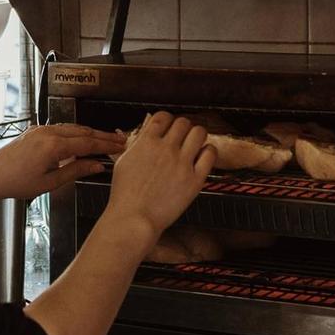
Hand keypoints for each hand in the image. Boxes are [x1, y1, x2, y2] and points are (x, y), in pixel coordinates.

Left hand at [0, 124, 129, 201]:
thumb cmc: (16, 182)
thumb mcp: (50, 182)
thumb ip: (76, 171)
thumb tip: (96, 166)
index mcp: (53, 146)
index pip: (87, 143)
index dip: (106, 145)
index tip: (120, 147)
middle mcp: (48, 133)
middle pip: (83, 132)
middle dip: (103, 136)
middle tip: (119, 140)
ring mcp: (41, 129)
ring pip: (73, 128)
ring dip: (90, 133)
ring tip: (105, 139)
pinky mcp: (36, 131)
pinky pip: (61, 128)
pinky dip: (76, 132)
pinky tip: (82, 138)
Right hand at [106, 113, 212, 235]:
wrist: (134, 218)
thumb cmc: (125, 195)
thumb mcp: (124, 161)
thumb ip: (138, 143)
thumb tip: (149, 129)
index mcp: (146, 143)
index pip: (163, 116)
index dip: (167, 120)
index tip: (168, 126)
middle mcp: (165, 149)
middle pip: (183, 122)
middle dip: (182, 128)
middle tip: (182, 137)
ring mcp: (181, 163)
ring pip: (199, 132)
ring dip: (196, 135)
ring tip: (194, 144)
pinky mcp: (194, 179)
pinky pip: (210, 154)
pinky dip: (208, 151)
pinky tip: (203, 155)